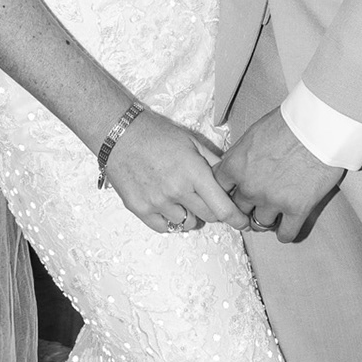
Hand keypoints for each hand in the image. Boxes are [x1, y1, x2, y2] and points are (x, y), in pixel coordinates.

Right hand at [102, 108, 247, 236]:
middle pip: (207, 217)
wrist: (119, 134)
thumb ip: (214, 162)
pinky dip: (171, 221)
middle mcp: (177, 191)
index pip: (222, 208)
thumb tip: (233, 179)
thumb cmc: (157, 134)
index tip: (242, 223)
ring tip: (182, 198)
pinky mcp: (139, 209)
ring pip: (186, 223)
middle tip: (209, 201)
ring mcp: (157, 202)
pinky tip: (169, 206)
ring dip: (190, 215)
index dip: (236, 219)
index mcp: (194, 172)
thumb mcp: (192, 142)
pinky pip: (164, 228)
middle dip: (214, 211)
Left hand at [214, 109, 343, 241]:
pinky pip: (285, 234)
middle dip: (245, 207)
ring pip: (259, 223)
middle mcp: (249, 187)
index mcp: (235, 166)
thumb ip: (241, 155)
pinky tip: (287, 227)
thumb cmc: (288, 122)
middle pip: (237, 209)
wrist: (318, 126)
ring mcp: (272, 201)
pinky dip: (285, 233)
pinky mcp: (297, 209)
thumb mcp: (253, 133)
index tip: (233, 193)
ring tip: (273, 215)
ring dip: (265, 220)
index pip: (218, 189)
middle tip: (255, 205)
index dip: (226, 192)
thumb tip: (238, 165)